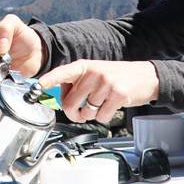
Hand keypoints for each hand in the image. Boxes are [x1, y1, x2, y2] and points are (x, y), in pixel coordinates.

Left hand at [37, 60, 159, 122]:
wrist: (146, 77)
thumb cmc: (117, 77)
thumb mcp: (96, 72)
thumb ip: (78, 82)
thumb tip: (60, 97)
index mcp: (85, 66)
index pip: (62, 73)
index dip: (48, 81)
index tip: (36, 87)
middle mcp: (94, 72)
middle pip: (70, 103)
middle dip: (74, 113)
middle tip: (81, 112)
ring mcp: (106, 83)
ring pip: (86, 112)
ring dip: (92, 115)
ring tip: (102, 104)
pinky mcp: (118, 95)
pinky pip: (101, 116)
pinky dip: (105, 117)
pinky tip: (111, 107)